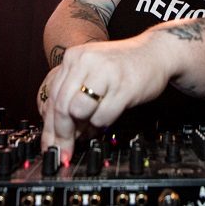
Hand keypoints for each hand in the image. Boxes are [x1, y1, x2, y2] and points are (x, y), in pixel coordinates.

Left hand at [38, 34, 172, 163]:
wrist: (155, 52)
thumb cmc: (121, 67)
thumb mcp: (91, 72)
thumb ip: (72, 95)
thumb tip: (57, 132)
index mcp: (73, 57)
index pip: (52, 97)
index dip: (49, 128)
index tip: (50, 147)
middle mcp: (86, 61)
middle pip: (61, 107)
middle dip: (62, 135)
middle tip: (65, 152)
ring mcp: (105, 73)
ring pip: (78, 111)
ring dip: (84, 125)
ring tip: (94, 121)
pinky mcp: (124, 86)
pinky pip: (103, 116)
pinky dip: (103, 122)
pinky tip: (110, 113)